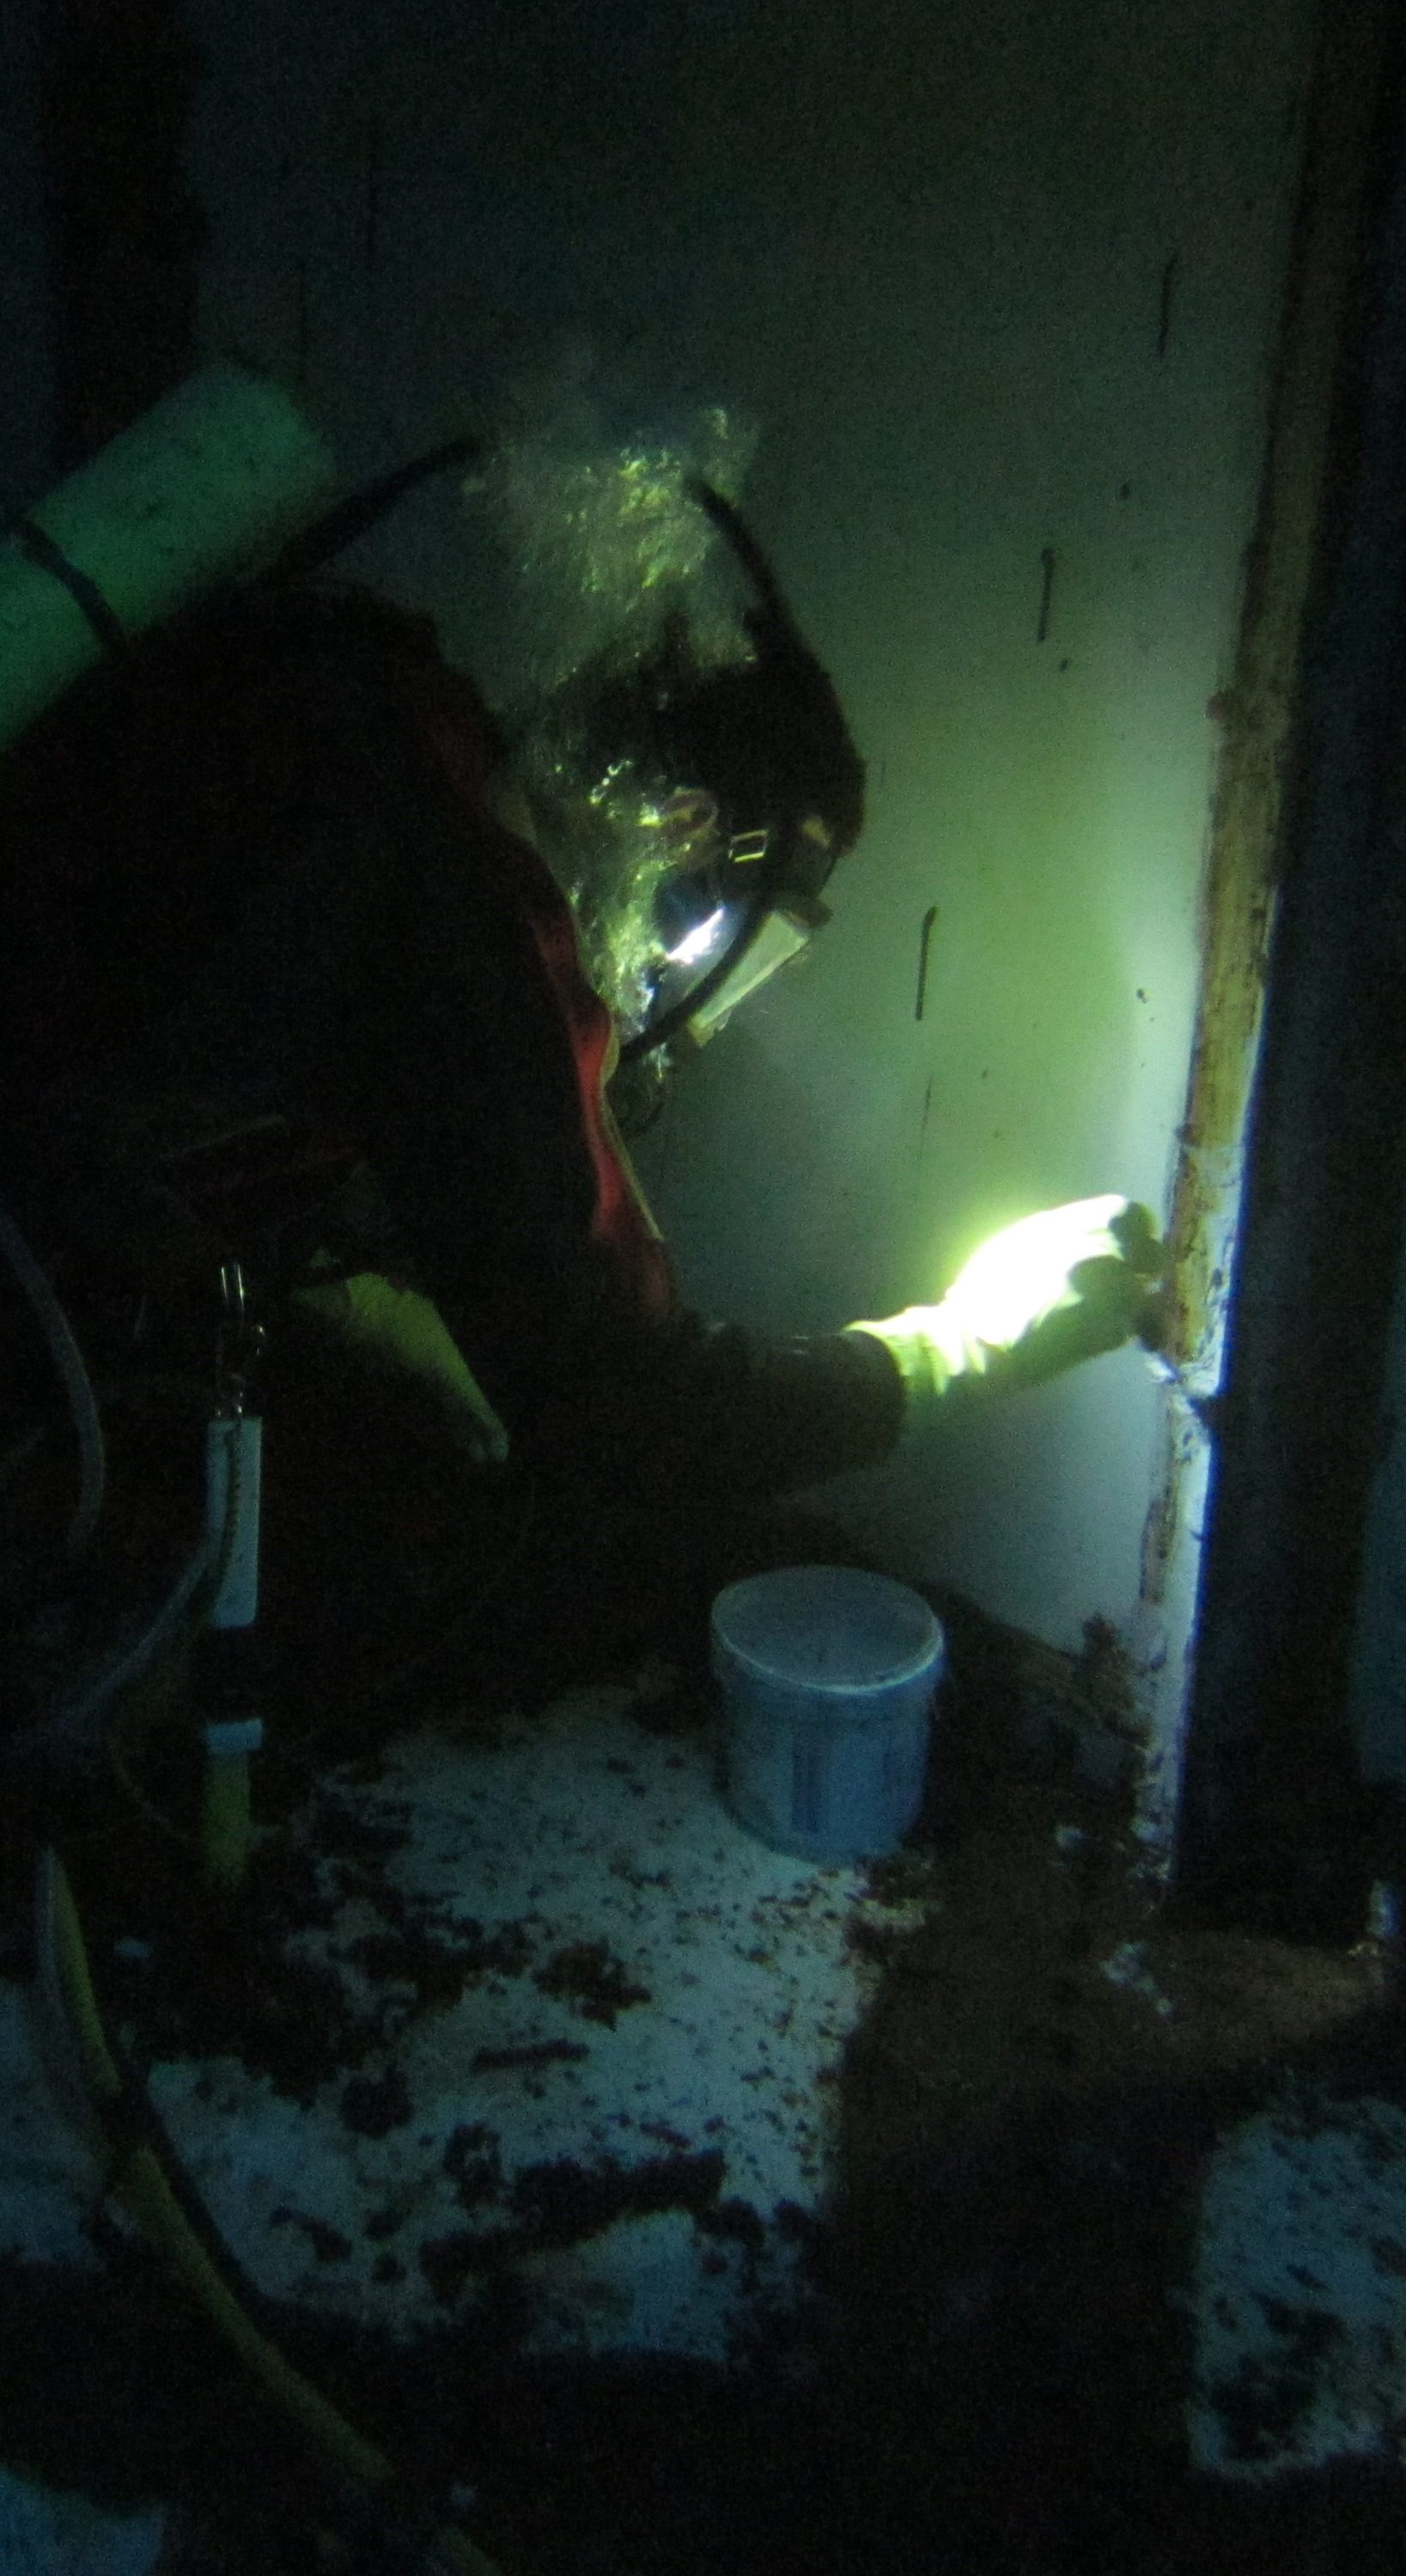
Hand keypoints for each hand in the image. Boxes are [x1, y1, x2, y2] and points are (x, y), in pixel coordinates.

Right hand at [848, 1195, 1164, 1429]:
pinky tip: (1086, 1336)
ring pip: (1145, 1295)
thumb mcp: (1021, 1241)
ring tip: (1100, 1314)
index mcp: (1076, 1225)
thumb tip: (1087, 1237)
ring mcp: (1112, 1293)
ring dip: (1130, 1304)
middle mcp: (1102, 1252)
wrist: (977, 1342)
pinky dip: (1114, 1332)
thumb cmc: (987, 1291)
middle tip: (1125, 1283)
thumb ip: (1063, 1234)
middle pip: (1151, 1254)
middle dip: (1142, 1269)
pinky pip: (1129, 1329)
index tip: (1125, 1247)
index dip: (1133, 1233)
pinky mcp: (1111, 1333)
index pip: (1131, 1214)